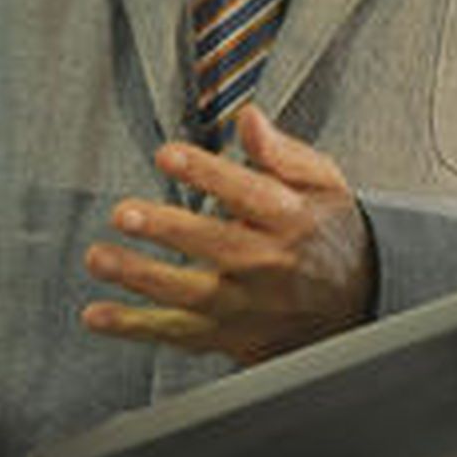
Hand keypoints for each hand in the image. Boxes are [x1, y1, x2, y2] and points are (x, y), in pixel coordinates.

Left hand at [81, 107, 374, 365]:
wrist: (359, 303)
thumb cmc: (329, 231)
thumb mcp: (322, 182)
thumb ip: (281, 152)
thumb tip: (248, 117)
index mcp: (292, 220)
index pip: (249, 194)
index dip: (208, 173)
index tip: (168, 155)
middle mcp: (270, 267)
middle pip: (216, 247)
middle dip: (167, 230)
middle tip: (124, 213)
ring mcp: (248, 309)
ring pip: (190, 296)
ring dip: (140, 278)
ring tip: (99, 257)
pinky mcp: (231, 338)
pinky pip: (178, 335)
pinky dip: (135, 328)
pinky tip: (97, 314)